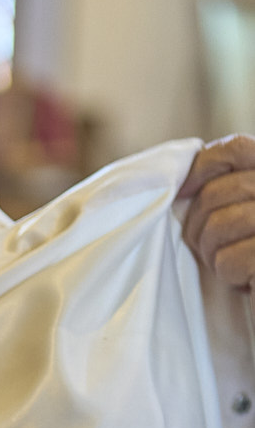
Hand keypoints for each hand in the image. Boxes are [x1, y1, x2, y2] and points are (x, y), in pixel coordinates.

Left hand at [180, 135, 254, 288]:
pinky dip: (228, 275)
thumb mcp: (245, 214)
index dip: (202, 167)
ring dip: (211, 252)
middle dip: (197, 225)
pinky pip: (228, 259)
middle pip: (215, 192)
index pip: (237, 147)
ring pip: (216, 225)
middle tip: (209, 249)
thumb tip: (180, 184)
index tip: (180, 193)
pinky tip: (246, 280)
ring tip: (230, 263)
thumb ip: (227, 190)